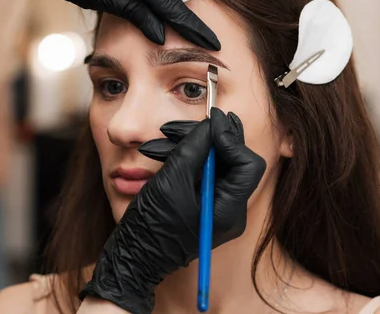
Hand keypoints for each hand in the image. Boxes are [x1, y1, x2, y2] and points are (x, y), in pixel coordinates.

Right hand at [79, 108, 265, 313]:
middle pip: (228, 161)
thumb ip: (196, 148)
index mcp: (229, 210)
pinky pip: (197, 175)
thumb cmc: (150, 225)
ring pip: (209, 165)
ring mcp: (214, 208)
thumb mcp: (172, 179)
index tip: (209, 122)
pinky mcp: (199, 204)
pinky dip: (179, 161)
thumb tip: (215, 123)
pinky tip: (157, 154)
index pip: (248, 164)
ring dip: (183, 149)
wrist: (132, 257)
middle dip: (202, 140)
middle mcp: (228, 210)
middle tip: (173, 128)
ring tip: (155, 144)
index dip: (230, 139)